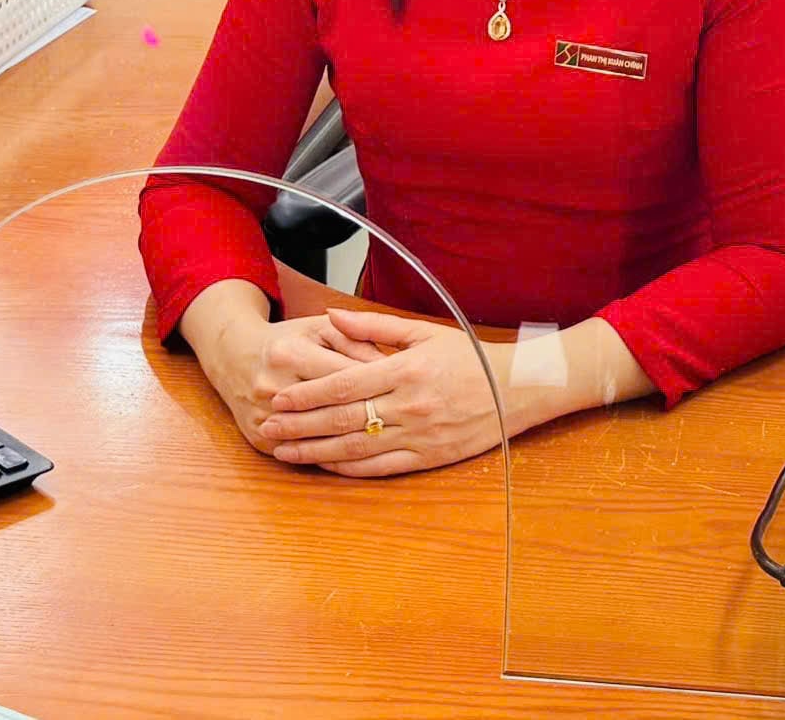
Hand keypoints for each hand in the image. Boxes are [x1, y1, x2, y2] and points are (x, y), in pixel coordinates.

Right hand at [193, 311, 387, 457]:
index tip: (406, 392)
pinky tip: (354, 458)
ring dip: (351, 443)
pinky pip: (298, 454)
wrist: (236, 356)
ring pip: (316, 438)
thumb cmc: (289, 339)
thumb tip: (390, 363)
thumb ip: (356, 339)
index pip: (343, 376)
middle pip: (330, 410)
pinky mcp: (258, 439)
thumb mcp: (321, 329)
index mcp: (289, 354)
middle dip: (369, 416)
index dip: (378, 385)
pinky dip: (326, 457)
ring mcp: (262, 416)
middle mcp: (272, 387)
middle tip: (404, 422)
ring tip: (385, 444)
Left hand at [254, 308, 511, 476]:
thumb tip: (331, 316)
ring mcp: (419, 435)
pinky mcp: (429, 458)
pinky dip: (349, 468)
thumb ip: (373, 327)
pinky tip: (325, 466)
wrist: (517, 389)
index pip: (344, 385)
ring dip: (315, 452)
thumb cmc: (469, 358)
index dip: (307, 394)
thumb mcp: (424, 333)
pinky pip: (381, 467)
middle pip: (342, 419)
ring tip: (284, 451)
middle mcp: (409, 405)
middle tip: (267, 427)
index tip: (279, 398)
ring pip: (356, 448)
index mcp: (406, 371)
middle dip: (299, 425)